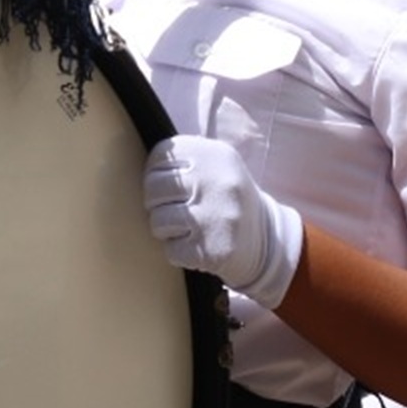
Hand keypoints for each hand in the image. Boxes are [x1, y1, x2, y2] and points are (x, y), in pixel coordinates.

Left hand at [142, 135, 304, 309]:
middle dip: (157, 202)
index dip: (155, 174)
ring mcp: (214, 217)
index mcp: (216, 155)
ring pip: (157, 220)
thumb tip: (138, 165)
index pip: (160, 156)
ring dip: (167, 230)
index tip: (169, 186)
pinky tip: (197, 246)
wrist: (269, 241)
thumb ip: (183, 160)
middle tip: (177, 210)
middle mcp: (217, 182)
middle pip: (153, 187)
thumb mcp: (216, 167)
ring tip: (189, 228)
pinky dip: (178, 252)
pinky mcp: (210, 250)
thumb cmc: (228, 201)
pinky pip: (170, 250)